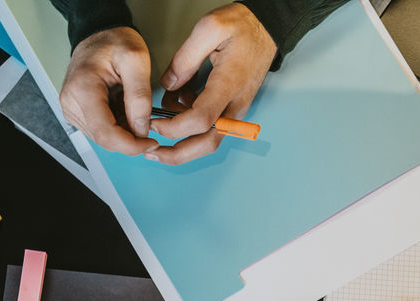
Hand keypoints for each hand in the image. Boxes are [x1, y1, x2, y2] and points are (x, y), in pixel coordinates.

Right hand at [60, 27, 159, 156]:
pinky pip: (99, 130)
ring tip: (132, 109)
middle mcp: (71, 101)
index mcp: (83, 88)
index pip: (106, 133)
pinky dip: (116, 126)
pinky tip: (122, 109)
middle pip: (104, 139)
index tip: (151, 142)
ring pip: (102, 138)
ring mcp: (71, 108)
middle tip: (149, 126)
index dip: (131, 145)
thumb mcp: (136, 60)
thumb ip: (140, 95)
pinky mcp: (75, 112)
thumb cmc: (114, 42)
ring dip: (123, 132)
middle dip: (130, 140)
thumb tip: (141, 128)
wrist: (99, 34)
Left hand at [147, 4, 275, 164]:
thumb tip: (168, 85)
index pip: (202, 119)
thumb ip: (185, 58)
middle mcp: (235, 105)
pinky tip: (175, 110)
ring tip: (158, 127)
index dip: (174, 127)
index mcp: (229, 85)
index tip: (153, 122)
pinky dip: (190, 129)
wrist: (267, 28)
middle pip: (207, 143)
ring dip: (182, 144)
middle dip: (178, 154)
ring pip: (209, 140)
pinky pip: (210, 129)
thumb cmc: (243, 27)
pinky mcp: (232, 109)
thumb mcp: (211, 28)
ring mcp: (235, 110)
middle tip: (152, 153)